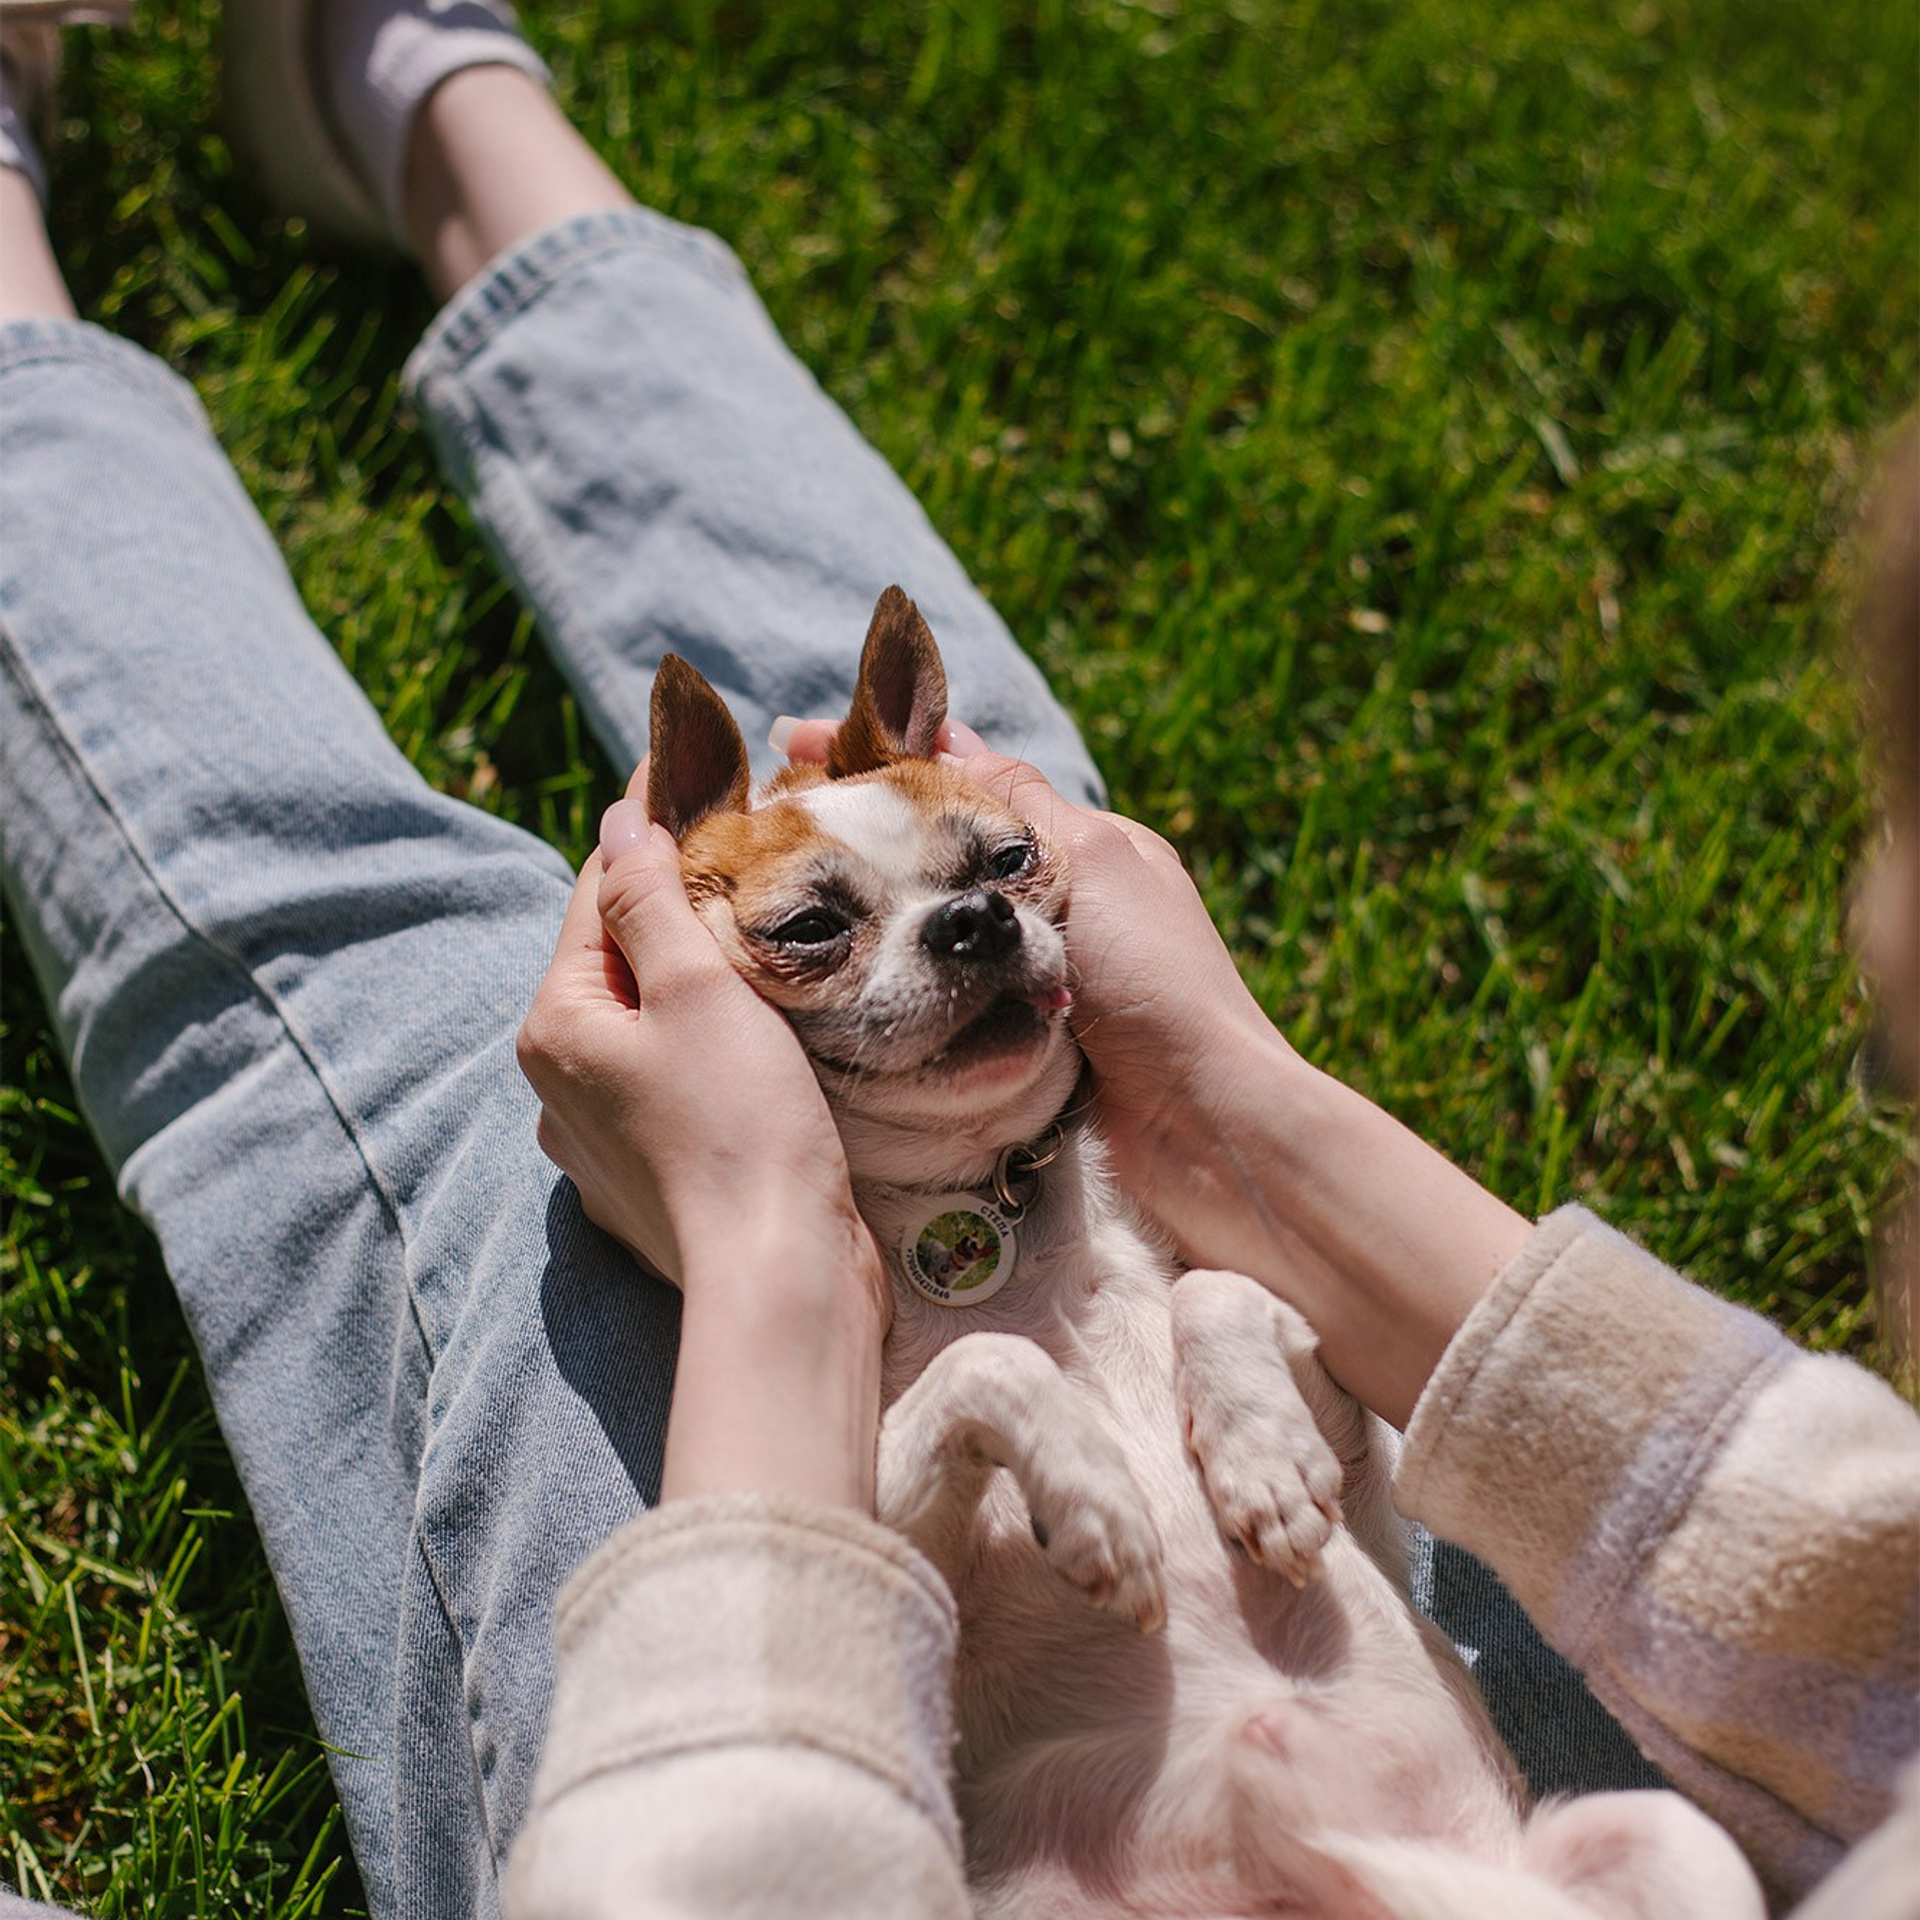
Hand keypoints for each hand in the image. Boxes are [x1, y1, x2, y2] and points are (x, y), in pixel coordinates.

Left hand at [519, 767, 887, 1505]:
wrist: (779, 1275)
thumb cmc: (742, 1125)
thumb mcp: (696, 991)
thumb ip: (650, 899)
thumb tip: (624, 821)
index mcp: (558, 1024)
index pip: (597, 896)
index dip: (651, 831)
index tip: (700, 775)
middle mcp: (560, 1084)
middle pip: (621, 960)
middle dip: (677, 908)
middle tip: (751, 855)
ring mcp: (601, 1140)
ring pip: (651, 1026)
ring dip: (697, 983)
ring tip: (767, 947)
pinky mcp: (649, 1182)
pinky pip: (674, 1085)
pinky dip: (709, 1051)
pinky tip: (760, 1047)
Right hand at [780, 717, 1527, 1424]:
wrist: (1202, 1125)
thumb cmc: (1158, 982)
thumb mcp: (1092, 860)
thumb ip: (1017, 803)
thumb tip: (946, 738)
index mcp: (1085, 848)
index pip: (966, 781)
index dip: (881, 757)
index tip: (792, 745)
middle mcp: (1059, 907)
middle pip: (941, 855)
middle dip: (863, 836)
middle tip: (764, 828)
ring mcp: (1035, 980)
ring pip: (935, 930)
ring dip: (873, 913)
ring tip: (782, 896)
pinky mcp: (1017, 1046)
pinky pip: (944, 999)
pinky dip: (900, 982)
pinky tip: (838, 977)